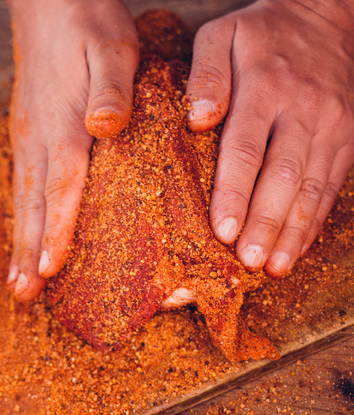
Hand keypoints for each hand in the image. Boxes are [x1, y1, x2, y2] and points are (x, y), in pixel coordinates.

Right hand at [6, 0, 138, 299]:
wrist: (46, 1)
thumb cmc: (87, 23)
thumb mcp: (112, 46)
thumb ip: (111, 88)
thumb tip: (105, 128)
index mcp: (64, 123)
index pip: (59, 185)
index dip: (54, 229)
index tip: (47, 269)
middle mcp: (39, 136)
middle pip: (32, 202)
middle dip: (28, 250)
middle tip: (24, 294)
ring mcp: (27, 134)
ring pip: (22, 195)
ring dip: (19, 239)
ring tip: (18, 280)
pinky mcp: (26, 129)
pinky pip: (22, 180)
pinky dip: (21, 213)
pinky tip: (24, 230)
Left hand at [186, 0, 353, 276]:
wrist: (324, 16)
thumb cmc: (259, 32)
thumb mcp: (221, 34)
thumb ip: (206, 73)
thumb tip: (198, 119)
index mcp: (265, 86)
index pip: (246, 148)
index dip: (234, 192)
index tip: (221, 229)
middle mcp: (303, 110)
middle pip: (283, 176)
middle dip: (264, 223)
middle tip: (246, 260)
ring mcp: (331, 126)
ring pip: (312, 187)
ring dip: (292, 231)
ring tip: (271, 267)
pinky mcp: (346, 138)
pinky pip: (331, 186)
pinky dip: (314, 221)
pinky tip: (295, 249)